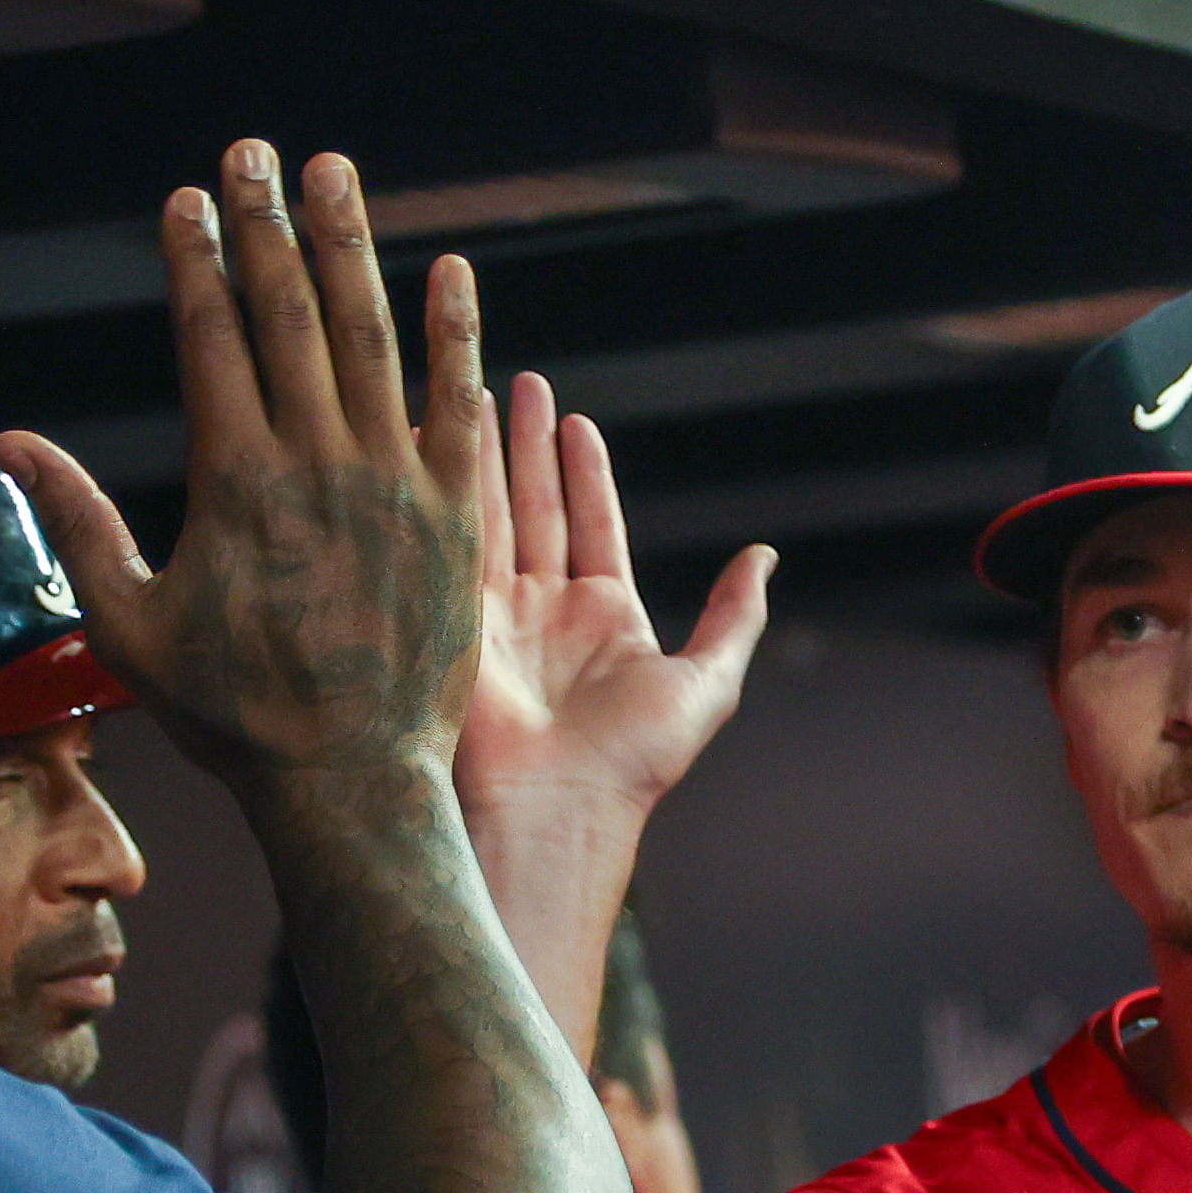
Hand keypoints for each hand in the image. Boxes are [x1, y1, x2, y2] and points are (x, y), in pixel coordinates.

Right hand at [0, 143, 490, 790]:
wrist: (349, 781)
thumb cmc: (232, 715)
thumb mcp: (129, 624)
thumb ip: (74, 522)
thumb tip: (7, 440)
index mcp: (232, 478)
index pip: (210, 335)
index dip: (197, 259)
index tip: (188, 199)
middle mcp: (315, 461)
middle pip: (287, 312)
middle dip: (266, 223)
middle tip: (254, 151)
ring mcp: (392, 481)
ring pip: (370, 336)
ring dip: (350, 246)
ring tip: (333, 173)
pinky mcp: (454, 514)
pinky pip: (456, 404)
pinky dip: (454, 334)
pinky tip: (451, 272)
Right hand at [455, 370, 772, 840]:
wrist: (554, 808)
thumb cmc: (634, 761)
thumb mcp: (705, 683)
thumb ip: (732, 617)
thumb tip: (764, 556)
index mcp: (606, 618)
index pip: (593, 525)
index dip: (585, 474)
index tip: (577, 421)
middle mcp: (546, 611)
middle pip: (535, 509)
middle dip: (526, 446)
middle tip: (519, 384)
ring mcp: (493, 615)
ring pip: (489, 515)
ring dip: (482, 456)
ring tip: (472, 393)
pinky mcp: (449, 623)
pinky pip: (446, 544)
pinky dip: (438, 494)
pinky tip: (427, 445)